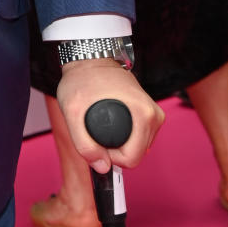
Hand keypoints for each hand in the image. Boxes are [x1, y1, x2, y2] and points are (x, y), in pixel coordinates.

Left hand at [56, 59, 163, 173]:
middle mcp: (154, 115)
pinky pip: (139, 138)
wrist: (90, 59)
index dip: (109, 157)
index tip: (96, 139)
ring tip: (103, 122)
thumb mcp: (73, 111)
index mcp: (143, 115)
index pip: (131, 159)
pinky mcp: (150, 112)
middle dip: (114, 151)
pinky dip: (125, 136)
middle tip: (97, 129)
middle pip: (136, 155)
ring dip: (120, 143)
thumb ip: (84, 144)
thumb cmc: (81, 80)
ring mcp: (154, 113)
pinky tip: (112, 121)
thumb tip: (102, 167)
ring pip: (138, 148)